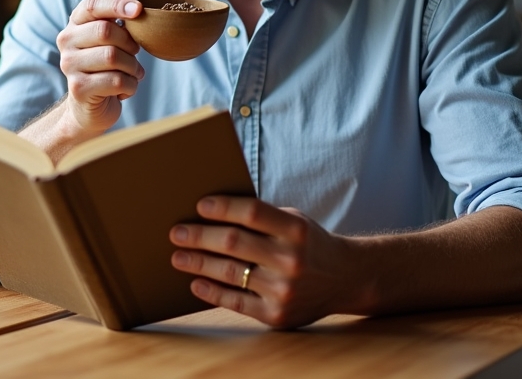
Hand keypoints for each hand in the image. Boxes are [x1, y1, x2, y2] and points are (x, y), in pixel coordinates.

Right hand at [54, 0, 145, 135]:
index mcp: (76, 23)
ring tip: (131, 74)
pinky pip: (117, 80)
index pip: (93, 5)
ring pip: (113, 57)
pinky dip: (131, 86)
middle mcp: (67, 41)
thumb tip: (138, 12)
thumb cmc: (106, 68)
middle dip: (130, 44)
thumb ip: (120, 25)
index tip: (138, 10)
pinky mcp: (78, 87)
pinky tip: (124, 90)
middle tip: (134, 54)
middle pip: (106, 31)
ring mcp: (69, 64)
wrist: (89, 107)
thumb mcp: (111, 42)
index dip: (117, 4)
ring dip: (133, 67)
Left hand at [169, 196, 363, 328]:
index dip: (222, 207)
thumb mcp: (295, 221)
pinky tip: (196, 283)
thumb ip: (262, 217)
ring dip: (198, 263)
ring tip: (178, 256)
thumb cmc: (309, 243)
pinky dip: (212, 292)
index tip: (198, 205)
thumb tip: (211, 211)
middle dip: (199, 236)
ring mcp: (284, 290)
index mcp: (296, 230)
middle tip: (176, 233)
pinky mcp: (277, 315)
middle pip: (233, 242)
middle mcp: (291, 260)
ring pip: (230, 272)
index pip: (251, 212)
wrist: (345, 279)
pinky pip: (236, 302)